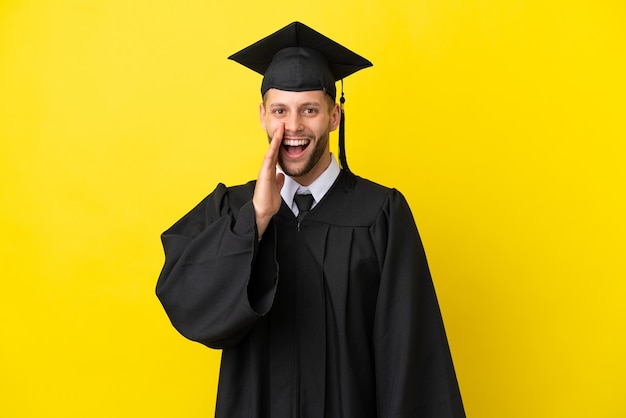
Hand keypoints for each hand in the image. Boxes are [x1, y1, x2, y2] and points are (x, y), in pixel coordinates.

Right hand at [253, 123, 284, 237]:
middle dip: (278, 138)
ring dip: (276, 140)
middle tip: (282, 125)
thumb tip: (281, 175)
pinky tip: (276, 142)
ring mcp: (265, 171)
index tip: (284, 134)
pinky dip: (272, 150)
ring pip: (270, 152)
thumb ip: (279, 181)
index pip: (275, 155)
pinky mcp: (264, 175)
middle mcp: (267, 169)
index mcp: (270, 172)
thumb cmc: (268, 201)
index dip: (280, 144)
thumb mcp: (277, 189)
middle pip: (273, 150)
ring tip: (280, 129)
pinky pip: (269, 160)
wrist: (263, 211)